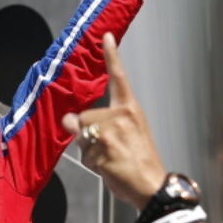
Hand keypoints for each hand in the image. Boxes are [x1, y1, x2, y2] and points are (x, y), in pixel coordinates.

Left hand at [62, 34, 166, 208]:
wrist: (152, 185)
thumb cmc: (141, 161)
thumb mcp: (129, 134)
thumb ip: (103, 125)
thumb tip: (70, 122)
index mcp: (131, 109)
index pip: (119, 78)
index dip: (112, 56)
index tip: (106, 37)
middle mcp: (121, 115)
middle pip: (83, 117)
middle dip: (86, 134)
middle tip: (109, 150)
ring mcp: (111, 131)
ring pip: (80, 135)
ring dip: (88, 150)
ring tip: (111, 159)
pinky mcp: (103, 147)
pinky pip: (83, 153)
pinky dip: (92, 163)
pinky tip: (109, 167)